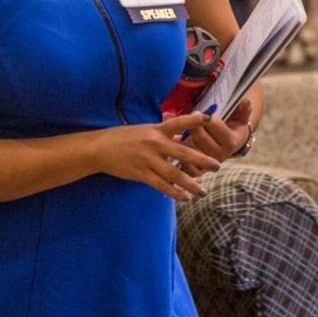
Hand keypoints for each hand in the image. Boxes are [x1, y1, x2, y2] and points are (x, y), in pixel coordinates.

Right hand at [92, 112, 221, 201]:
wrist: (100, 148)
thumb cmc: (122, 138)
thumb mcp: (143, 130)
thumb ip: (162, 134)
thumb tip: (180, 137)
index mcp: (156, 130)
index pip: (178, 123)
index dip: (194, 121)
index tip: (210, 119)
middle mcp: (155, 144)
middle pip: (183, 153)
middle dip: (202, 160)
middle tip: (217, 166)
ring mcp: (148, 160)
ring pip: (175, 174)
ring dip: (191, 184)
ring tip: (203, 192)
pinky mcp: (141, 173)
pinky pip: (161, 185)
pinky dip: (174, 193)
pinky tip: (184, 198)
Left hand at [179, 100, 253, 175]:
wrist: (231, 145)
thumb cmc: (232, 127)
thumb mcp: (240, 117)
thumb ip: (243, 109)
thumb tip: (245, 101)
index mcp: (231, 141)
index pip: (213, 125)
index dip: (203, 117)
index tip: (197, 112)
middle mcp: (221, 154)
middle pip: (199, 136)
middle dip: (192, 126)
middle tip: (187, 120)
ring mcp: (210, 164)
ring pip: (190, 148)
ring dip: (183, 138)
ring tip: (178, 131)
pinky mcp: (200, 171)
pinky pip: (187, 167)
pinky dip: (179, 157)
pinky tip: (177, 146)